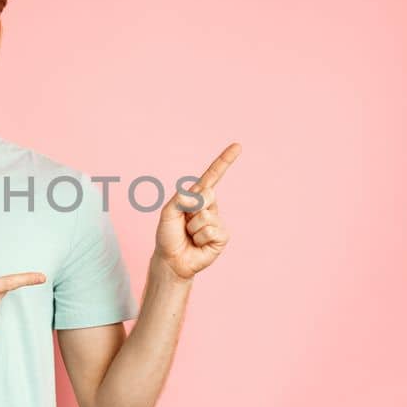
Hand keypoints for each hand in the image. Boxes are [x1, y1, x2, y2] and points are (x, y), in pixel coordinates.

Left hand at [154, 143, 240, 280]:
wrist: (172, 260)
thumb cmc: (168, 236)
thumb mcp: (168, 213)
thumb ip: (180, 200)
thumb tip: (197, 194)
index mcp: (196, 196)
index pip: (213, 176)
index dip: (225, 161)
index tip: (238, 146)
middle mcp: (209, 206)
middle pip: (207, 195)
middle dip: (191, 209)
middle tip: (184, 223)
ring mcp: (217, 220)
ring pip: (206, 216)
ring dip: (192, 228)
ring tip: (189, 235)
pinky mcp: (222, 236)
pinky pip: (211, 230)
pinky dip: (200, 238)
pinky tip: (198, 243)